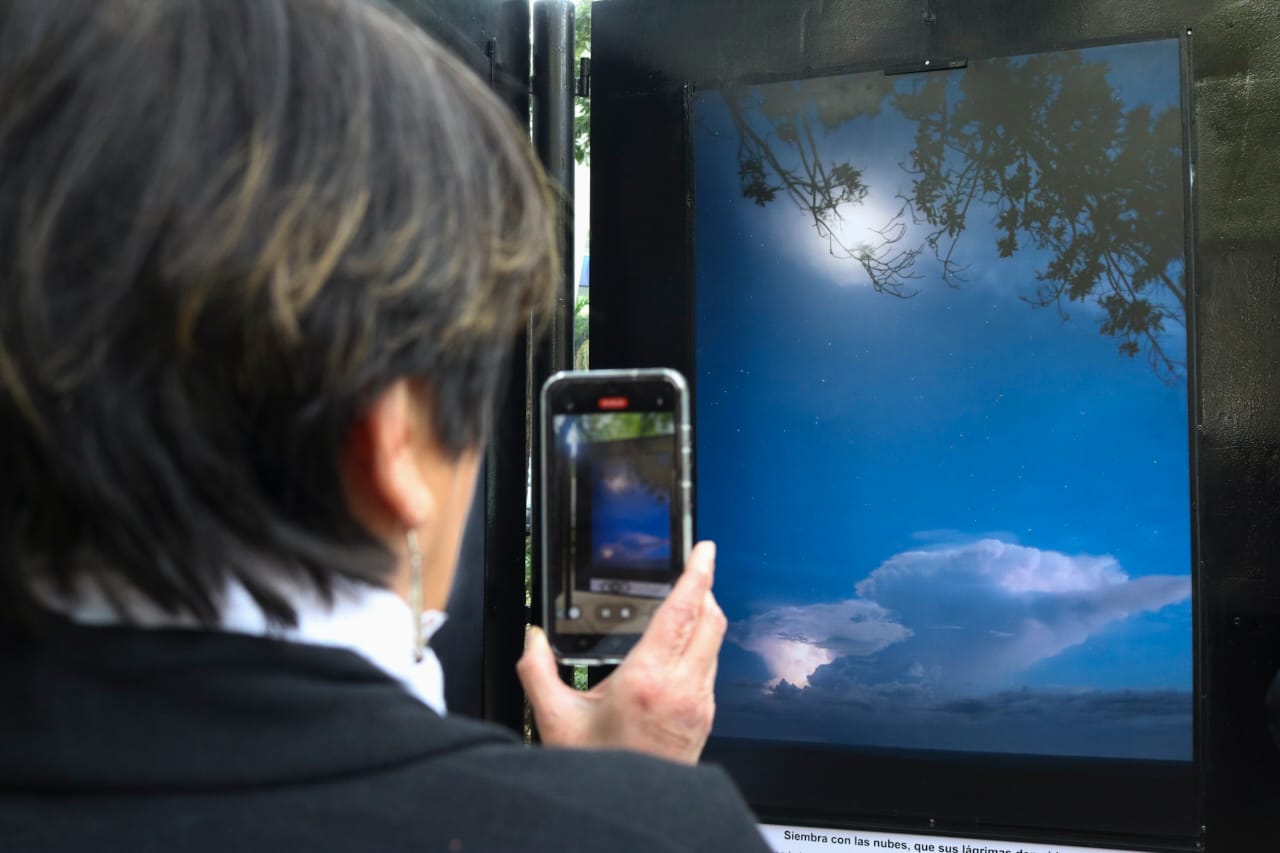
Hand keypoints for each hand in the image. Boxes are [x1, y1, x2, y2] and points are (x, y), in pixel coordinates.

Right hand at [517, 541, 726, 764]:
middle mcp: (684, 689)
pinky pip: (709, 668)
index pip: (685, 611)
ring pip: (714, 644)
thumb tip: (532, 638)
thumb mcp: (556, 720)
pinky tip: (679, 649)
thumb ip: (537, 671)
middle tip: (693, 571)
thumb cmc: (599, 771)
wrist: (633, 813)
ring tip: (684, 606)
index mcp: (650, 680)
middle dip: (704, 589)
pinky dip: (700, 646)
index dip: (698, 573)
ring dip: (704, 618)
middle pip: (711, 620)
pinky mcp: (704, 719)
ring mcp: (699, 705)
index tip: (704, 550)